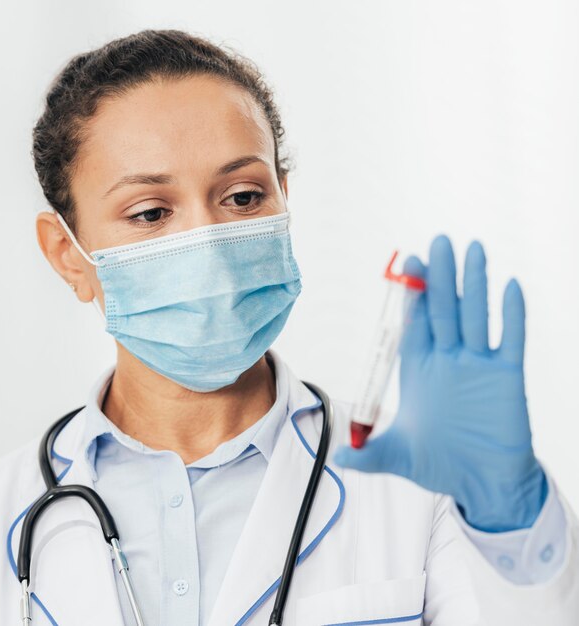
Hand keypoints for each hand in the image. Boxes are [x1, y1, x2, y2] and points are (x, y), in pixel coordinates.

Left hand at [334, 235, 547, 531]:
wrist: (483, 485)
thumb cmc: (440, 465)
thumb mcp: (398, 456)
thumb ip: (369, 455)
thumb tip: (338, 460)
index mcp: (419, 368)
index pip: (415, 322)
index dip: (413, 294)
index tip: (410, 264)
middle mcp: (448, 359)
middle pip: (444, 309)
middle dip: (440, 276)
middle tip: (439, 242)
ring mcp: (479, 365)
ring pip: (477, 315)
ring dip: (475, 284)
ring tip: (474, 248)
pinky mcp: (508, 376)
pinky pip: (511, 340)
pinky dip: (512, 315)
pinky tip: (511, 286)